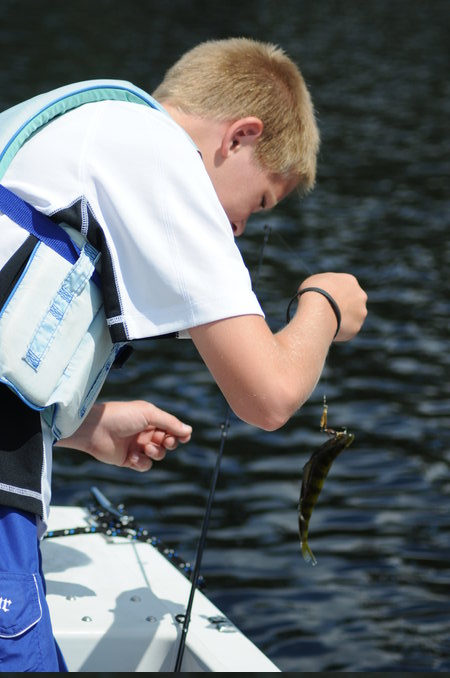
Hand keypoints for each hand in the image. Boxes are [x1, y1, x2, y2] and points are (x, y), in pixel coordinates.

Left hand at [55, 400, 191, 471]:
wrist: (95, 429)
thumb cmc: (120, 416)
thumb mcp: (148, 414)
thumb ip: (169, 423)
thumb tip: (189, 430)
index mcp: (150, 419)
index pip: (171, 427)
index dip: (179, 433)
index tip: (184, 437)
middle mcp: (144, 432)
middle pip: (167, 442)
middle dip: (169, 443)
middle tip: (165, 441)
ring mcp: (137, 446)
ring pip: (157, 455)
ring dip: (155, 452)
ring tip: (145, 448)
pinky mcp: (128, 459)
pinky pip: (144, 465)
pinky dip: (141, 462)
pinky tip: (132, 456)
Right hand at [298, 272, 367, 341]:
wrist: (318, 309)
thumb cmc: (313, 293)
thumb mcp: (314, 282)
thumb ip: (323, 286)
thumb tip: (321, 292)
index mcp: (350, 281)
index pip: (344, 288)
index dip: (334, 294)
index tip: (326, 301)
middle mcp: (360, 295)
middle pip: (352, 302)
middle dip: (343, 307)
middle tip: (329, 313)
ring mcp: (360, 312)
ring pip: (352, 317)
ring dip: (343, 319)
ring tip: (327, 323)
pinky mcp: (356, 327)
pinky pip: (348, 330)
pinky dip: (340, 331)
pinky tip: (328, 330)